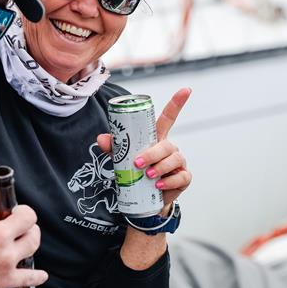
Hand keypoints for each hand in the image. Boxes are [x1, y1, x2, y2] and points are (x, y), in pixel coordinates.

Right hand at [0, 195, 47, 287]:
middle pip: (27, 219)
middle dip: (25, 216)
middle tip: (20, 218)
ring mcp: (5, 258)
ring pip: (33, 242)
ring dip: (33, 237)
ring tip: (29, 236)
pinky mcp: (7, 279)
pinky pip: (29, 276)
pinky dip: (36, 275)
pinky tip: (40, 274)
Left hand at [98, 88, 191, 211]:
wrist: (144, 198)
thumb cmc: (135, 172)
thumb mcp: (121, 158)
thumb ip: (113, 147)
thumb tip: (101, 138)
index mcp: (156, 138)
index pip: (169, 117)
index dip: (177, 103)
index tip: (186, 89)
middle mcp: (170, 148)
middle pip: (167, 145)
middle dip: (153, 153)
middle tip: (137, 163)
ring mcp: (178, 163)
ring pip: (174, 159)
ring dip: (160, 167)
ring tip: (147, 175)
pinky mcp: (183, 178)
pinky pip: (181, 177)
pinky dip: (169, 181)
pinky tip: (158, 184)